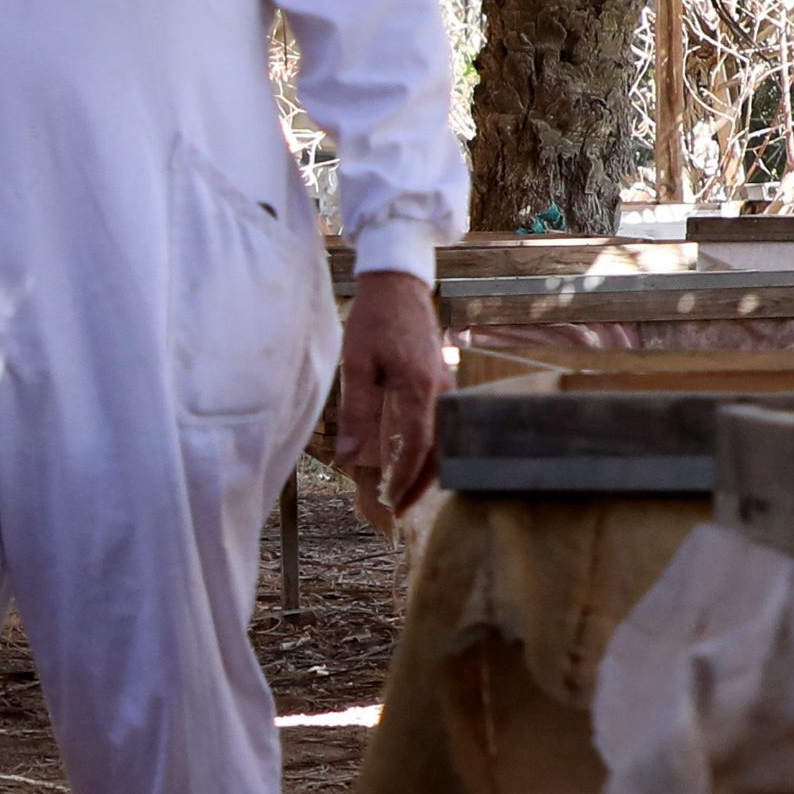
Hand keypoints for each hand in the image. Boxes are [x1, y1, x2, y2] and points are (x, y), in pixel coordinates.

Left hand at [335, 268, 448, 520]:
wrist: (398, 283)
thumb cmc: (375, 319)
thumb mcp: (357, 363)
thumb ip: (356, 411)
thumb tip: (347, 455)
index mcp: (420, 388)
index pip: (417, 446)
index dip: (404, 478)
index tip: (389, 501)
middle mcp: (441, 391)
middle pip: (437, 451)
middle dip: (418, 484)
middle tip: (397, 510)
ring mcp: (446, 387)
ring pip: (443, 441)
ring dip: (425, 469)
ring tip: (402, 492)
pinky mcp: (442, 382)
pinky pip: (440, 425)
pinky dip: (428, 449)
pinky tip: (410, 460)